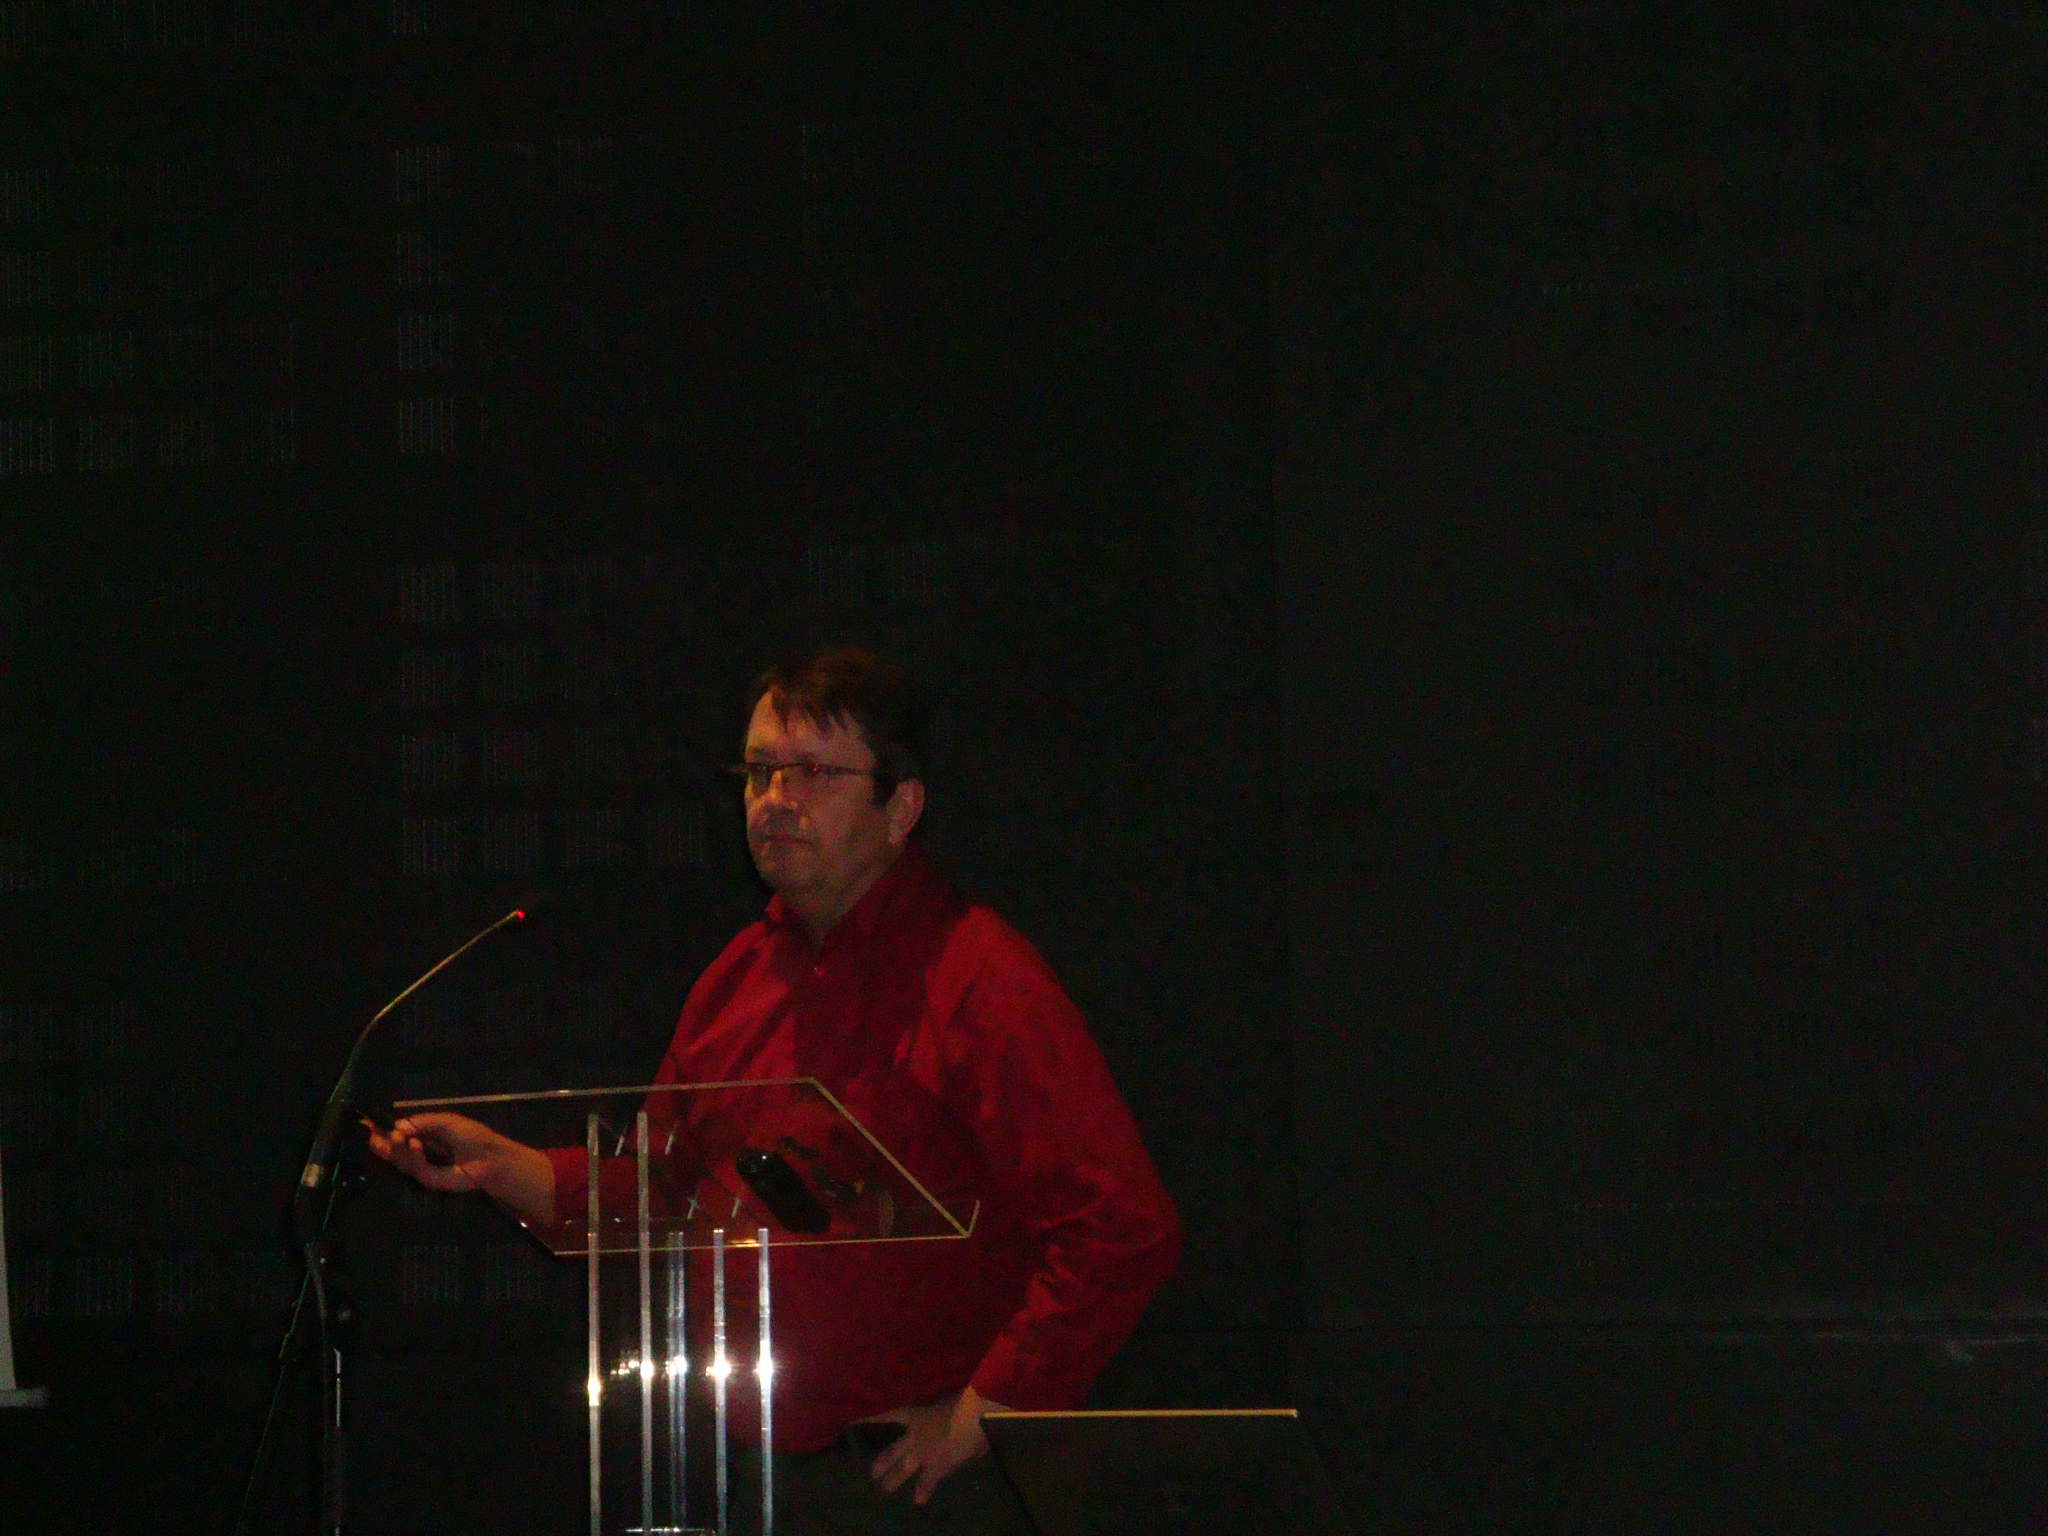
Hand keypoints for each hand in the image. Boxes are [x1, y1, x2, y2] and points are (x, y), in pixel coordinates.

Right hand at [364, 1112, 554, 1223]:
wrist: (490, 1157)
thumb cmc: (472, 1136)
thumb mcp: (445, 1122)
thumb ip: (422, 1122)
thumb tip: (397, 1126)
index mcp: (422, 1138)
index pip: (397, 1135)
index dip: (381, 1131)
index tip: (365, 1124)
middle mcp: (419, 1155)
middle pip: (392, 1150)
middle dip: (377, 1141)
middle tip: (365, 1131)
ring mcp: (422, 1168)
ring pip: (399, 1160)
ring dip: (395, 1146)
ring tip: (395, 1134)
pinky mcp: (429, 1180)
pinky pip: (414, 1168)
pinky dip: (413, 1155)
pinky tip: (414, 1143)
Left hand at [859, 1385, 1012, 1504]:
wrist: (970, 1418)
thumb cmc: (961, 1403)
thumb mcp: (950, 1403)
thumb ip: (949, 1413)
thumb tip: (955, 1419)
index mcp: (917, 1416)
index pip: (891, 1416)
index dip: (875, 1418)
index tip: (856, 1422)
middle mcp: (915, 1437)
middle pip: (893, 1451)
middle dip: (883, 1463)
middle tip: (872, 1474)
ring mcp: (922, 1454)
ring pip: (902, 1470)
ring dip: (893, 1480)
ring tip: (883, 1489)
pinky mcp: (935, 1468)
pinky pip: (927, 1483)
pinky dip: (924, 1492)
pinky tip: (919, 1502)